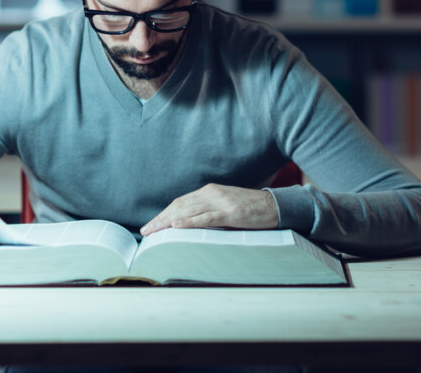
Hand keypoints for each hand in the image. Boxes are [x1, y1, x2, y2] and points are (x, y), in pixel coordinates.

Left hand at [139, 184, 279, 235]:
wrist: (274, 206)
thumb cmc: (250, 209)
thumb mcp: (225, 206)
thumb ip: (208, 211)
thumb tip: (189, 224)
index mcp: (209, 191)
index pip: (180, 202)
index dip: (163, 213)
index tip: (151, 224)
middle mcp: (211, 193)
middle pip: (179, 206)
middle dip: (160, 219)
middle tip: (146, 231)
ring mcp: (220, 202)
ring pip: (188, 211)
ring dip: (168, 221)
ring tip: (154, 231)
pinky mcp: (230, 212)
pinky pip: (206, 217)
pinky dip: (189, 221)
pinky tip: (176, 225)